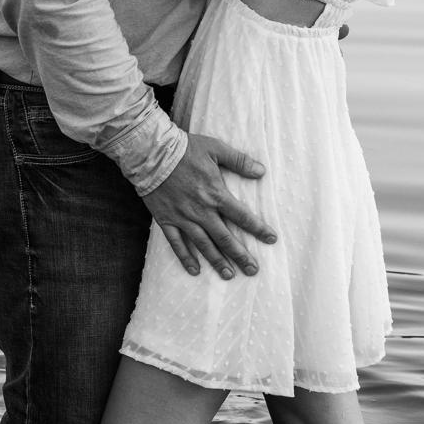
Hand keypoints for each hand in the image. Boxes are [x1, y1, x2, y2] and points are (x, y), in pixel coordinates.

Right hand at [144, 133, 276, 276]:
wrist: (151, 153)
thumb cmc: (185, 149)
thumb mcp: (215, 148)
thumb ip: (239, 161)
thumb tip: (261, 171)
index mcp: (216, 194)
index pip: (242, 216)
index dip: (258, 229)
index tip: (271, 239)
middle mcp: (201, 211)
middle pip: (225, 238)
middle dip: (241, 255)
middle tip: (253, 270)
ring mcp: (183, 218)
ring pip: (203, 245)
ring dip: (217, 261)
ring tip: (229, 275)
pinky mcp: (167, 220)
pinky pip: (177, 243)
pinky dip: (186, 258)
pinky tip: (195, 270)